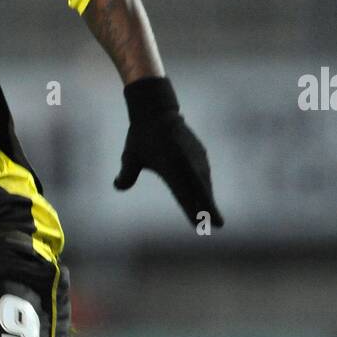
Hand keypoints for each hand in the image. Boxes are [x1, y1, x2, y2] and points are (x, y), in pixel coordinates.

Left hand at [114, 76, 223, 228]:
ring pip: (205, 183)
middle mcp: (187, 164)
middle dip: (209, 208)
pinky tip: (206, 195)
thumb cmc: (141, 136)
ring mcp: (196, 158)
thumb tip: (118, 186)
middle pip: (201, 191)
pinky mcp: (200, 153)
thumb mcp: (130, 156)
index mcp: (172, 168)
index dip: (191, 211)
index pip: (184, 196)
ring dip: (209, 198)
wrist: (158, 112)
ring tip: (213, 216)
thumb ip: (126, 174)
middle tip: (218, 224)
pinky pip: (204, 174)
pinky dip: (206, 186)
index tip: (198, 225)